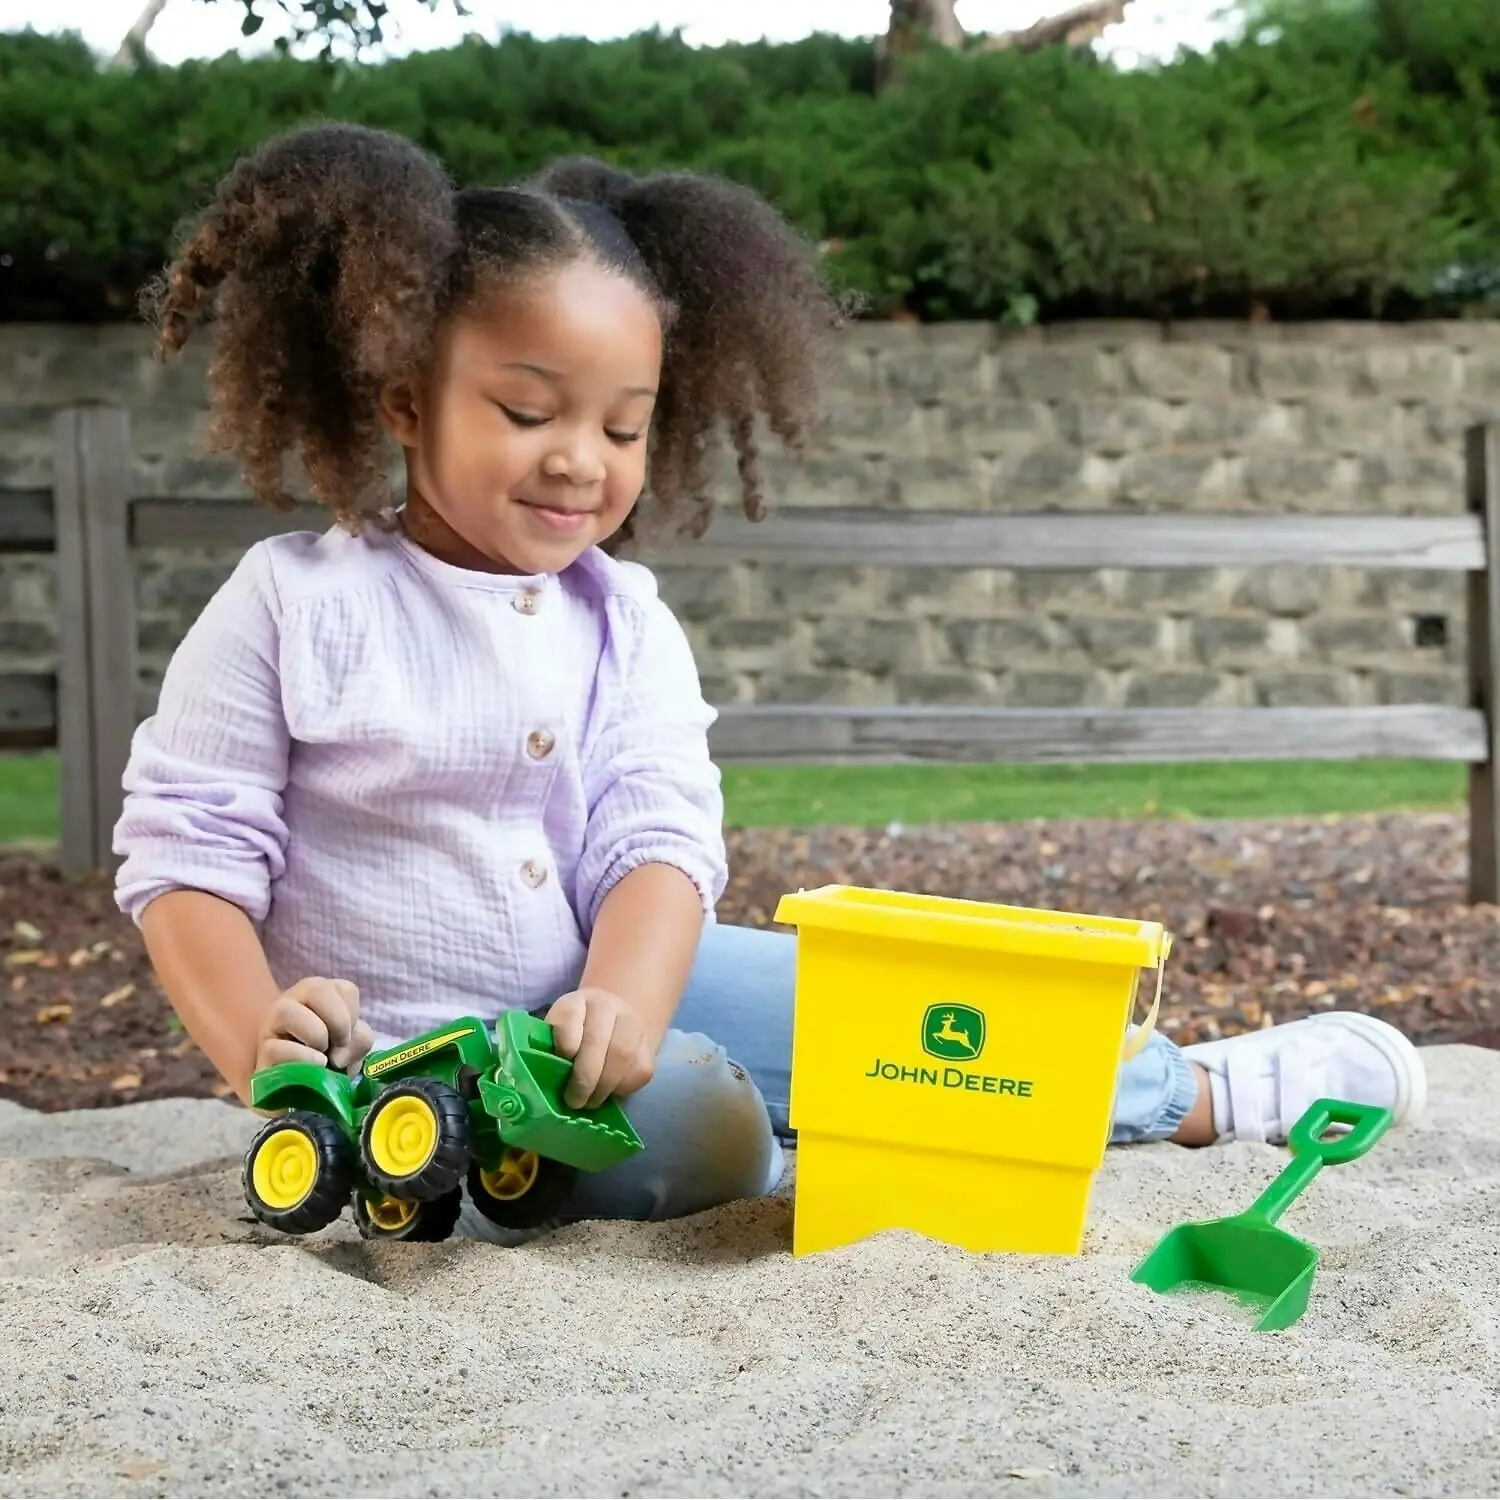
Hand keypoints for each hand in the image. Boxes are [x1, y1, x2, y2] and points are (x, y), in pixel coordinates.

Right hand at [255, 976, 373, 1076]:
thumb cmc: (329, 1061)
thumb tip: (339, 1053)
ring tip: (322, 1058)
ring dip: (316, 1036)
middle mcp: (292, 1001)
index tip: (348, 1037)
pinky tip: (311, 1070)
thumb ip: (359, 1039)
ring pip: (286, 1011)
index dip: (354, 1015)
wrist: (298, 1093)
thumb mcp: (352, 1046)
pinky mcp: (260, 1053)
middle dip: (338, 1020)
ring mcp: (271, 1025)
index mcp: (320, 994)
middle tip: (339, 1045)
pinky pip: (276, 1049)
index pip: (345, 989)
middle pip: (316, 987)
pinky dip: (302, 1060)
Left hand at [545, 987, 654, 1108]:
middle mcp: (607, 1006)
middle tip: (574, 1101)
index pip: (570, 1018)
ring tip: (591, 1103)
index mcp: (577, 1002)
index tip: (560, 1067)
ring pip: (623, 1056)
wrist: (612, 1022)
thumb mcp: (555, 1034)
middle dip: (584, 1078)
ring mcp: (632, 1023)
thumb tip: (532, 1085)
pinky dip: (623, 1088)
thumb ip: (545, 1052)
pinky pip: (640, 1071)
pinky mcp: (648, 1045)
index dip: (565, 1044)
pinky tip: (611, 1093)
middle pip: (598, 1041)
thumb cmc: (574, 1037)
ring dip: (604, 1087)